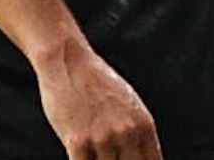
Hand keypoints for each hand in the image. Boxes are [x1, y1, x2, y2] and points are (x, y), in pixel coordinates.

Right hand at [35, 40, 163, 159]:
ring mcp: (103, 139)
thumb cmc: (97, 83)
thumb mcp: (129, 106)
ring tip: (94, 153)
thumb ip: (135, 133)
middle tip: (113, 158)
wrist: (69, 63)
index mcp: (144, 125)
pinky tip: (82, 157)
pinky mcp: (78, 142)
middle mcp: (127, 133)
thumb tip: (137, 155)